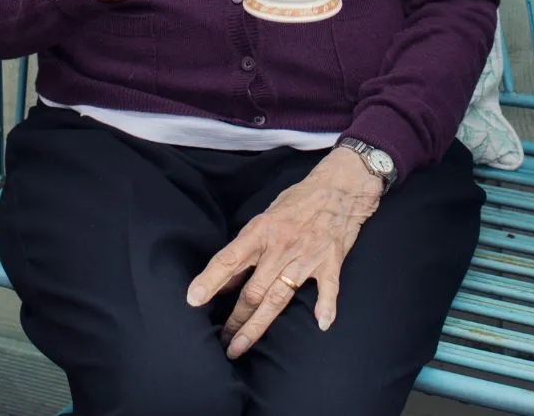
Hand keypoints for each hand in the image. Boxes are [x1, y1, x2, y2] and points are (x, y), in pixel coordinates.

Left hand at [185, 148, 381, 357]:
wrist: (340, 186)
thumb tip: (227, 279)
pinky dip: (325, 307)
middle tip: (221, 341)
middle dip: (234, 320)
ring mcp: (306, 256)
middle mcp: (281, 247)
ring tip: (239, 346)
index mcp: (261, 231)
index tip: (193, 300)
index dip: (210, 280)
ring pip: (278, 299)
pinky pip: (328, 289)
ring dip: (257, 326)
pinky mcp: (330, 261)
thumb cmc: (297, 200)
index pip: (229, 259)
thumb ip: (248, 247)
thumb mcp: (266, 216)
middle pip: (252, 291)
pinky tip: (321, 324)